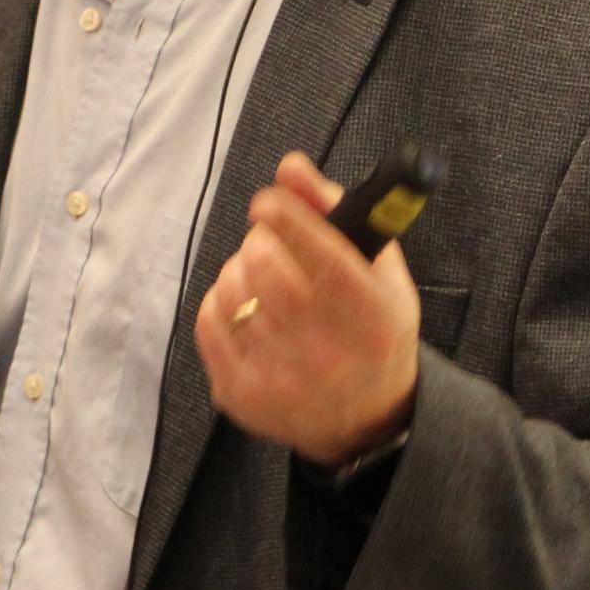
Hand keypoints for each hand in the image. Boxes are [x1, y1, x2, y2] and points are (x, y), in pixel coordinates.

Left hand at [196, 151, 419, 469]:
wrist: (364, 422)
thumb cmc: (374, 331)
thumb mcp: (381, 272)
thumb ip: (337, 212)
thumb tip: (290, 167)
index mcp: (370, 315)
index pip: (321, 251)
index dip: (287, 216)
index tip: (270, 200)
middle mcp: (326, 351)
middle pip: (265, 264)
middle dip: (262, 239)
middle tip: (273, 242)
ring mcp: (278, 377)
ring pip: (233, 288)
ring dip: (241, 270)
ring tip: (265, 281)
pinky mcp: (240, 394)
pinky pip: (209, 321)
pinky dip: (222, 301)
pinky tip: (247, 307)